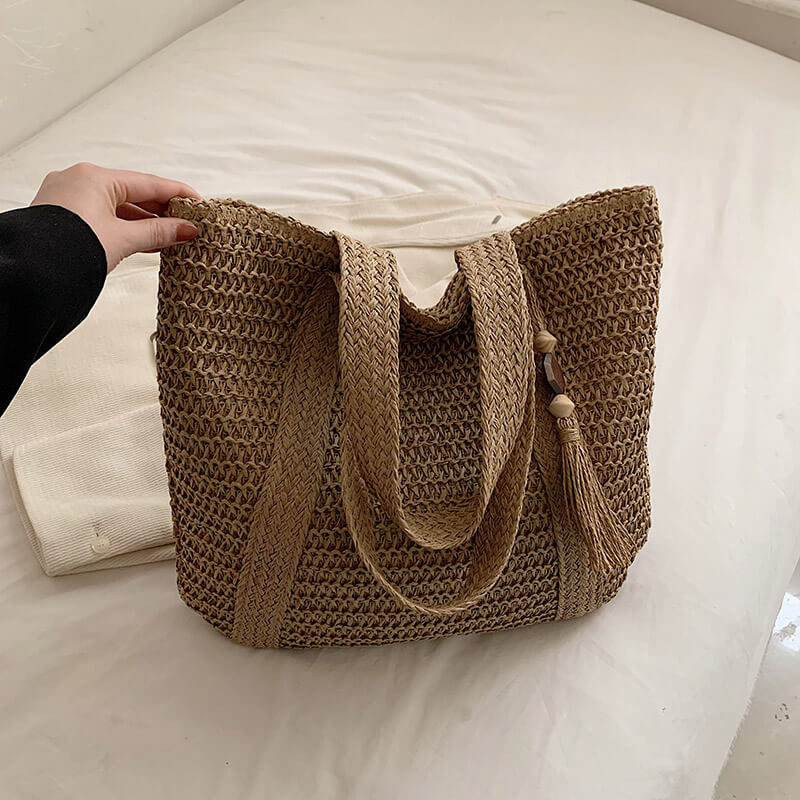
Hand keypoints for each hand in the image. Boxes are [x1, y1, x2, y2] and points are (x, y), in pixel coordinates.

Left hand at [31, 162, 201, 271]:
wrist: (33, 275)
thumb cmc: (68, 251)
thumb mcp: (124, 239)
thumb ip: (158, 232)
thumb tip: (185, 229)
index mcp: (94, 177)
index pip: (148, 183)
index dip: (177, 194)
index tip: (197, 203)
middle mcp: (78, 180)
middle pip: (133, 193)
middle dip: (161, 211)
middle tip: (187, 224)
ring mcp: (68, 198)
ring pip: (117, 207)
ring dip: (144, 223)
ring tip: (169, 237)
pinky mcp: (62, 216)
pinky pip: (102, 216)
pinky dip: (125, 227)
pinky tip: (144, 241)